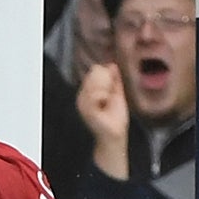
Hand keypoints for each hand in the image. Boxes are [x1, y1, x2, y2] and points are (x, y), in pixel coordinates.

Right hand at [75, 63, 129, 177]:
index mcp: (88, 93)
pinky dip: (102, 96)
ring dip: (104, 89)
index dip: (104, 73)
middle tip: (110, 92)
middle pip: (91, 76)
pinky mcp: (86, 109)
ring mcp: (83, 104)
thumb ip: (115, 80)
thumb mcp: (117, 94)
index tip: (112, 82)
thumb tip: (112, 65)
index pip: (92, 73)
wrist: (116, 134)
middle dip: (105, 80)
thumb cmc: (115, 117)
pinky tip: (105, 102)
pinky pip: (94, 95)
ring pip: (92, 84)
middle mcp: (82, 98)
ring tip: (107, 98)